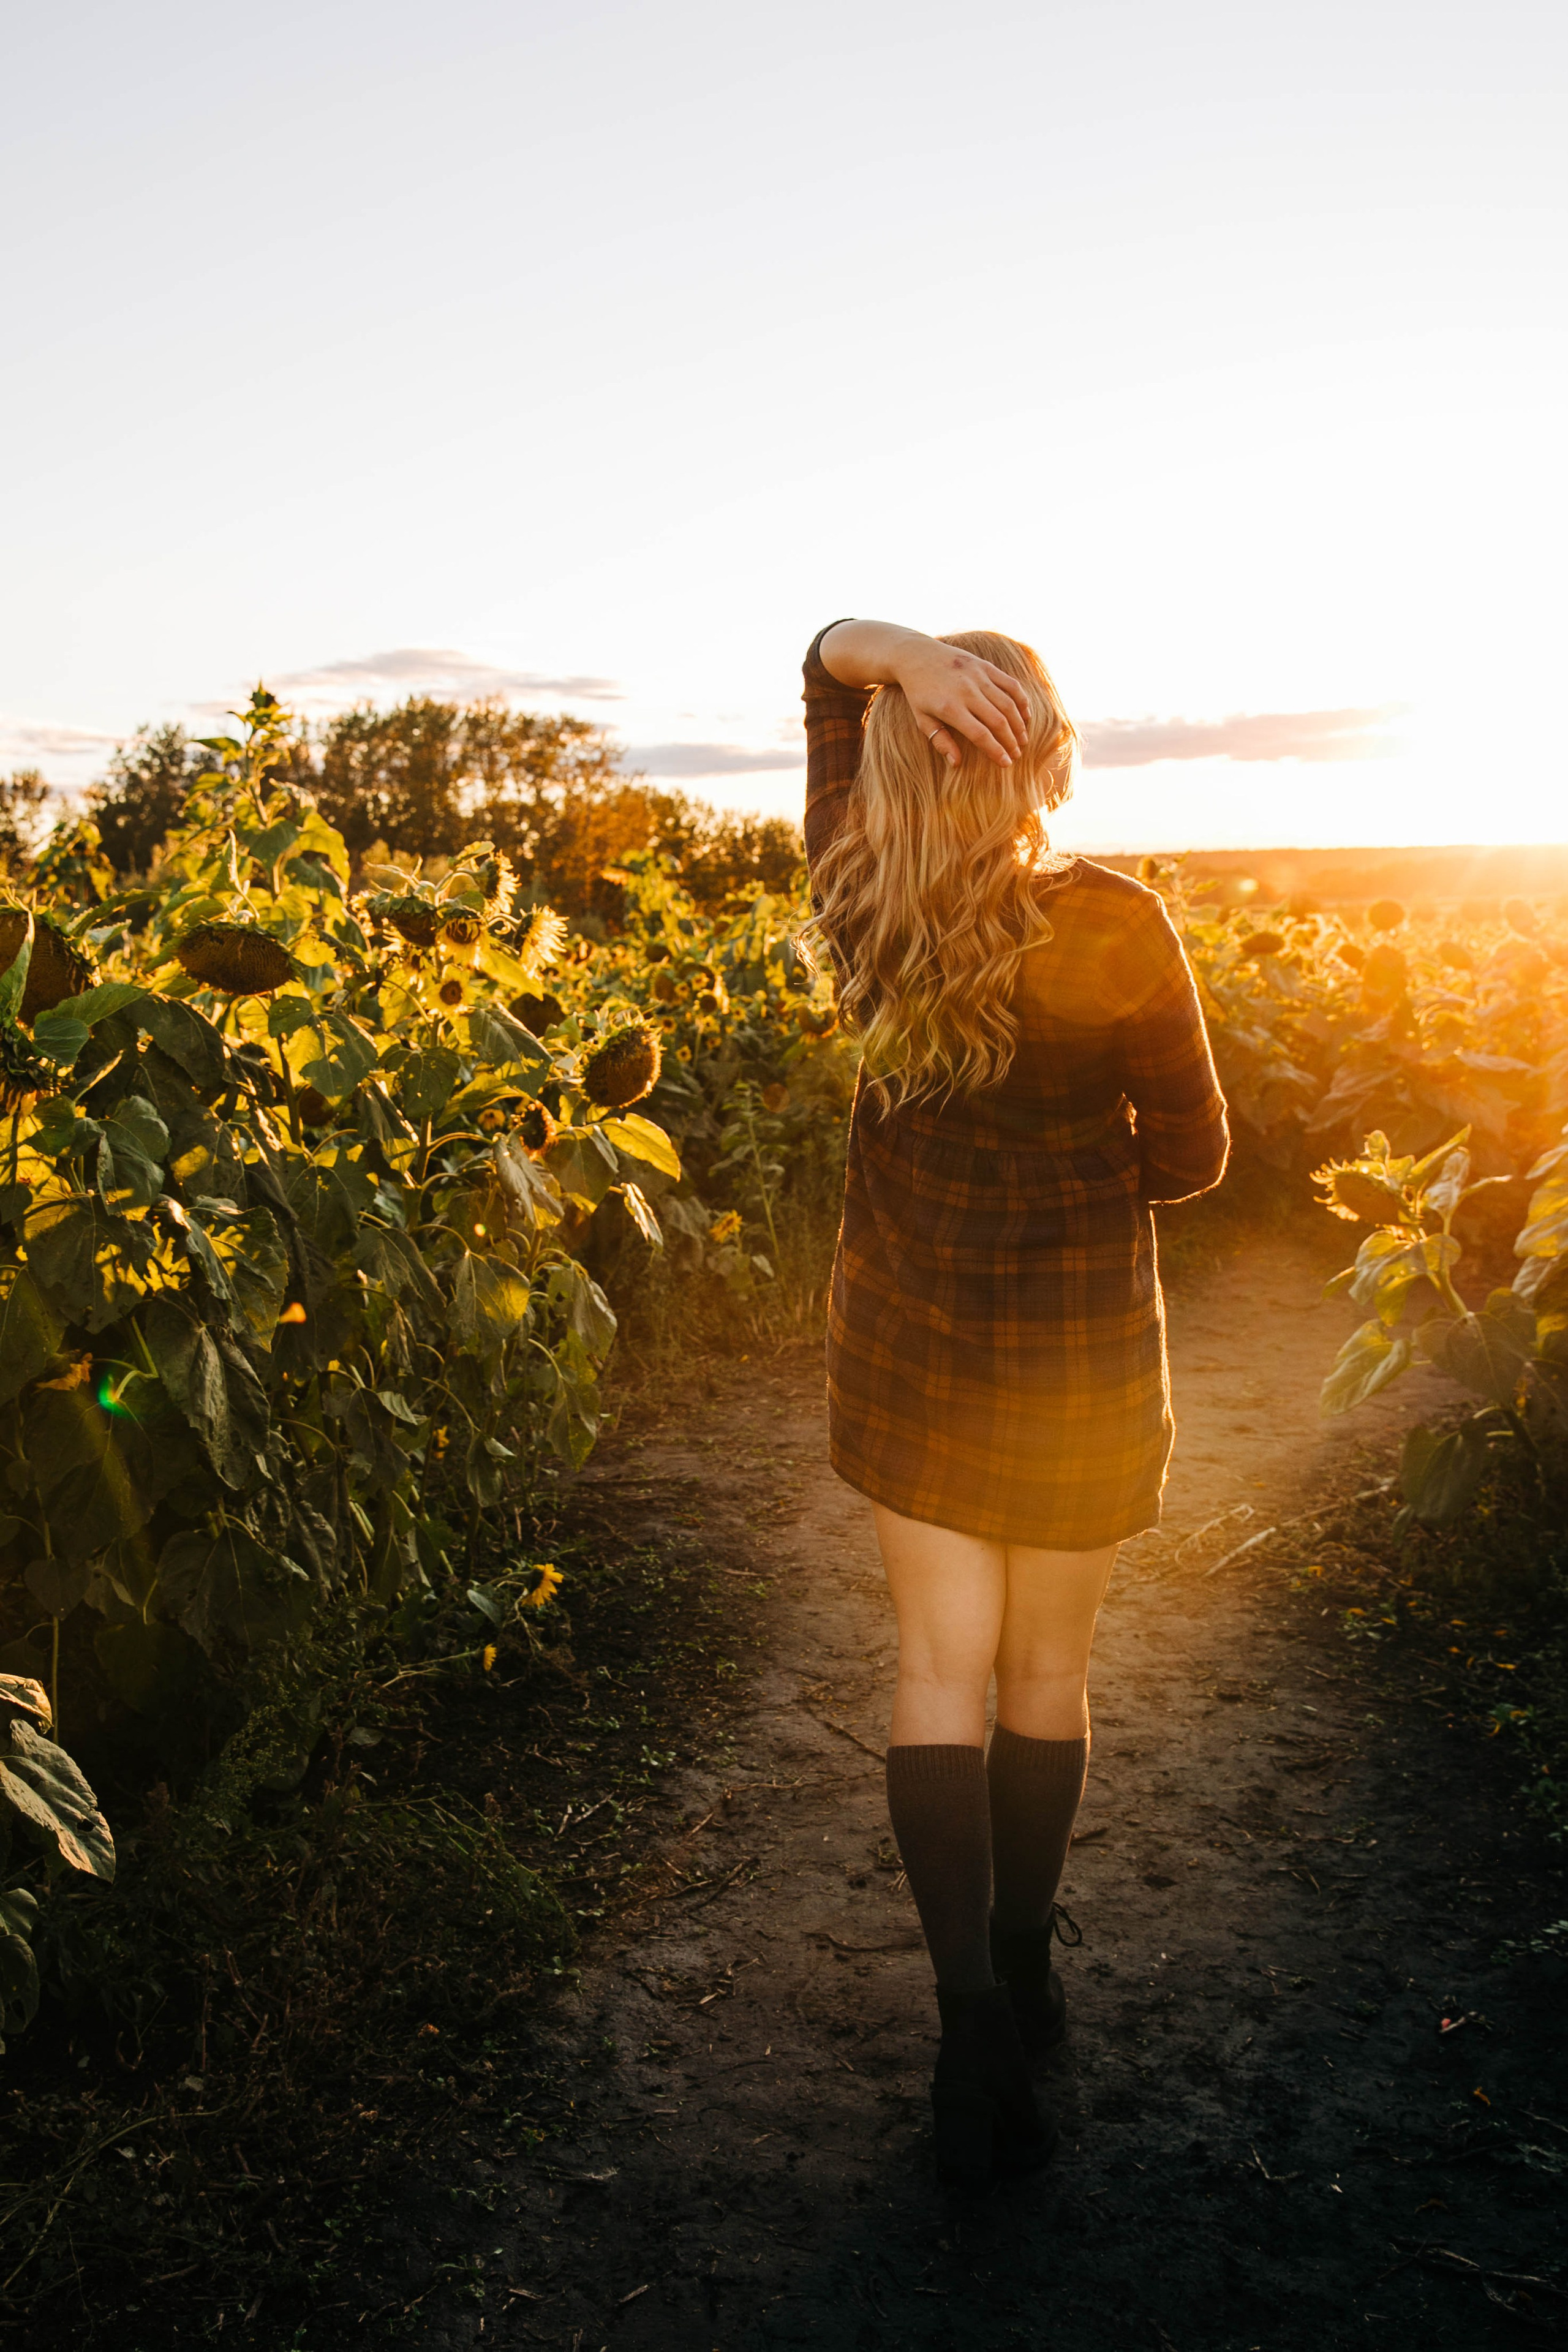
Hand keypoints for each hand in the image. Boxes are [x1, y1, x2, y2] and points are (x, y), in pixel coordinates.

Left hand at [818, 620, 1029, 766]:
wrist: (916, 656)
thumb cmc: (918, 693)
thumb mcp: (922, 719)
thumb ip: (940, 741)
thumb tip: (956, 763)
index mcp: (950, 707)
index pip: (980, 734)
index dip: (996, 751)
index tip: (1006, 763)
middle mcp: (966, 691)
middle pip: (998, 721)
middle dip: (1011, 741)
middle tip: (1017, 755)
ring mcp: (978, 676)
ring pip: (1008, 703)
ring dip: (1019, 724)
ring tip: (1023, 740)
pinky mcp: (985, 666)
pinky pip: (1010, 684)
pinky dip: (1021, 700)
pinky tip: (1025, 715)